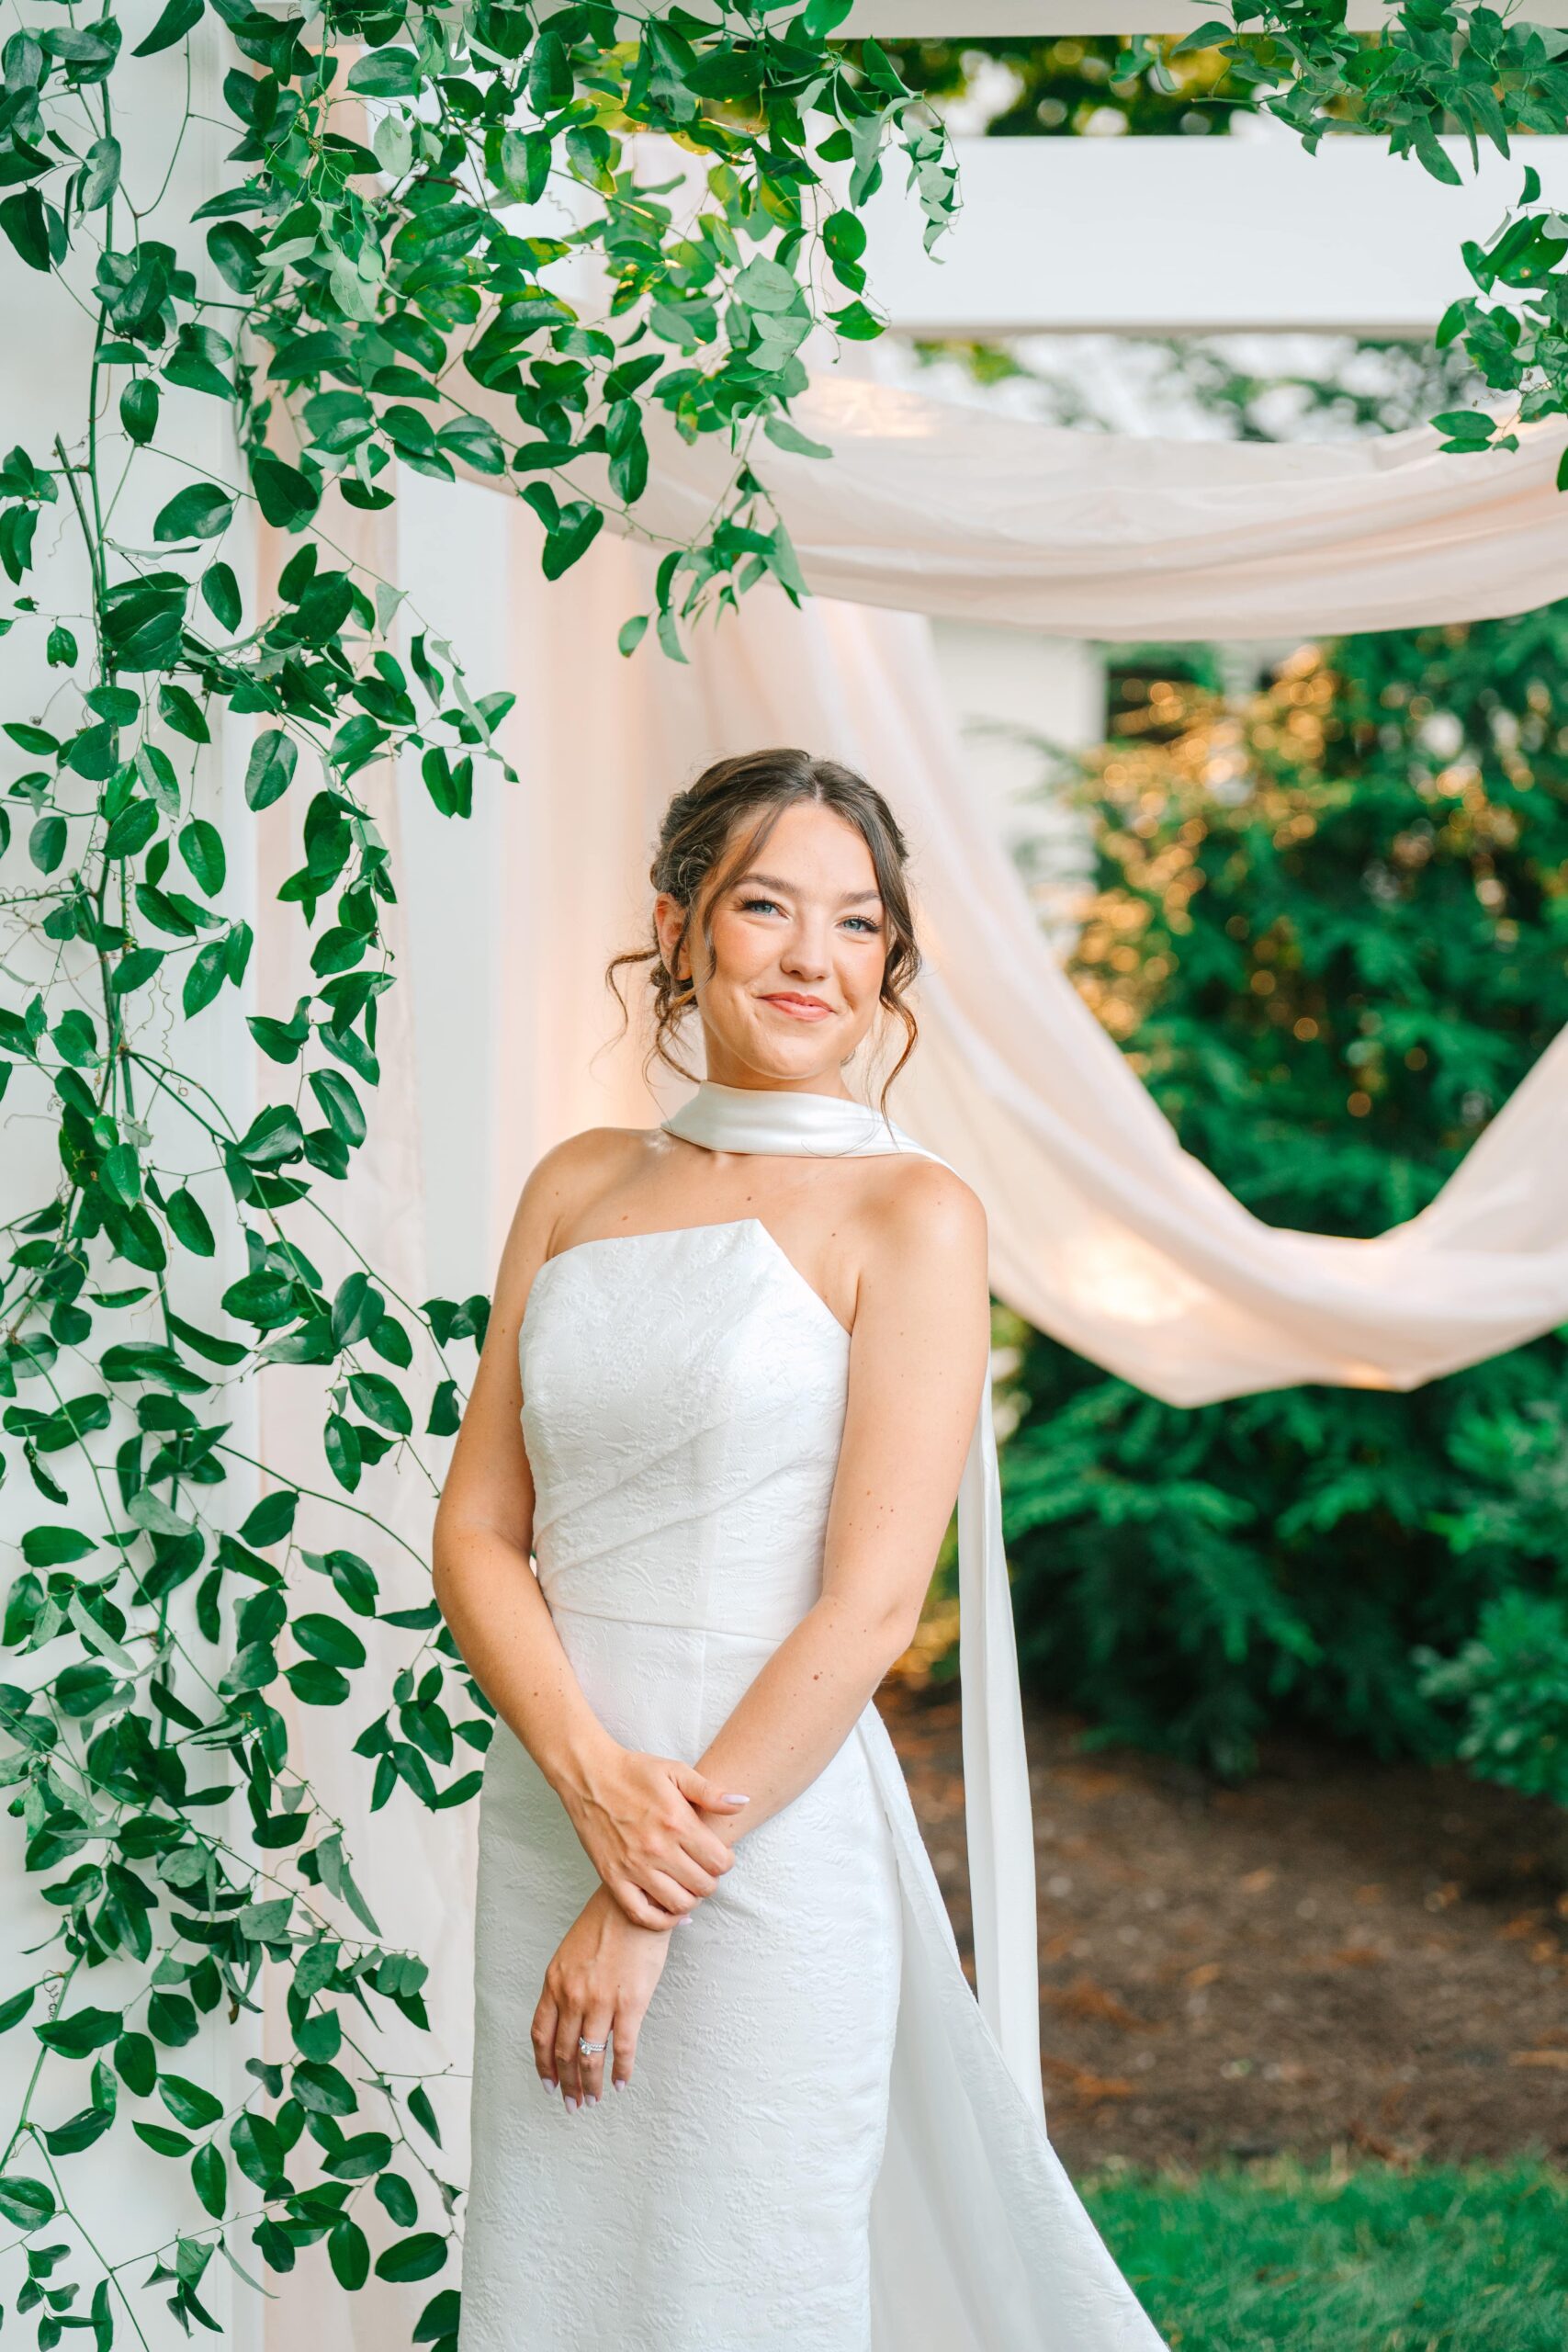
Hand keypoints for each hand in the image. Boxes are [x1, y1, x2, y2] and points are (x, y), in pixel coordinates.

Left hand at [533, 1884, 671, 2109]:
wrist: (635, 1901)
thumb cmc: (606, 1920)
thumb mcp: (572, 1951)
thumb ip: (567, 1983)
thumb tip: (569, 2015)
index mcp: (554, 1982)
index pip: (541, 2034)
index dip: (544, 2064)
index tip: (549, 2083)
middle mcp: (572, 1996)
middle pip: (563, 2052)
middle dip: (567, 2083)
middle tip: (573, 2103)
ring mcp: (600, 2001)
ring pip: (589, 2056)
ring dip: (590, 2084)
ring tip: (593, 2100)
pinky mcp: (630, 2003)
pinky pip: (621, 2048)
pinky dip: (620, 2070)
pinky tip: (620, 2082)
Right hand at [558, 1739, 746, 1928]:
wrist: (589, 1776)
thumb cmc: (634, 1772)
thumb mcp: (676, 1771)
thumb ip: (711, 1791)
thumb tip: (743, 1802)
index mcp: (676, 1822)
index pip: (719, 1862)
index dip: (726, 1861)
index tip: (720, 1855)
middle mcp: (657, 1849)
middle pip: (703, 1886)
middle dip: (711, 1880)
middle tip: (704, 1870)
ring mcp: (633, 1866)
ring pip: (677, 1903)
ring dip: (691, 1899)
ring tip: (688, 1886)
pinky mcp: (612, 1878)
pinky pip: (641, 1914)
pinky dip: (661, 1921)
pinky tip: (671, 1912)